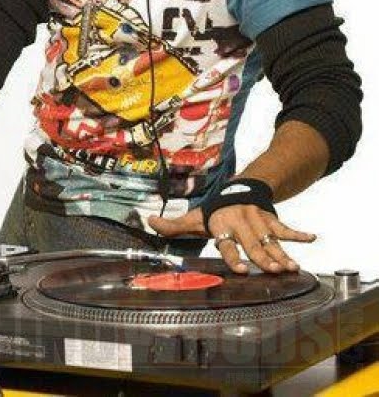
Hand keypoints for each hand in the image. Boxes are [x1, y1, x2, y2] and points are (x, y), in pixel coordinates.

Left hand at [148, 205, 315, 273]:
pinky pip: (285, 227)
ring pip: (271, 239)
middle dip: (263, 258)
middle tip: (274, 272)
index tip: (239, 270)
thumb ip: (174, 225)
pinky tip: (312, 238)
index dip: (233, 255)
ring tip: (293, 267)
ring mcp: (258, 220)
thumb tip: (149, 223)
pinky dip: (298, 233)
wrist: (238, 188)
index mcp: (221, 224)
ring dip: (282, 253)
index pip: (227, 243)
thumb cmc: (215, 210)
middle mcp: (240, 221)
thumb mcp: (195, 217)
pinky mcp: (271, 219)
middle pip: (252, 243)